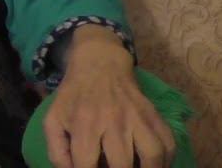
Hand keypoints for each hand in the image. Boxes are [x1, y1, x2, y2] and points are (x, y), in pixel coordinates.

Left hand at [42, 26, 174, 167]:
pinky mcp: (153, 114)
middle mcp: (112, 121)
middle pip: (122, 165)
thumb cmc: (74, 96)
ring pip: (152, 154)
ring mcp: (136, 117)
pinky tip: (156, 165)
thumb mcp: (54, 119)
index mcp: (84, 123)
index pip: (87, 164)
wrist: (99, 63)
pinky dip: (167, 160)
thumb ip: (57, 152)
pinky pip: (168, 142)